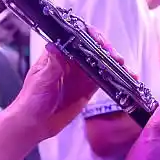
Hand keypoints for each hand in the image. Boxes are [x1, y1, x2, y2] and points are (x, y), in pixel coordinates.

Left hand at [15, 30, 133, 140]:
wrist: (34, 123)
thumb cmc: (32, 99)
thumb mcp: (41, 80)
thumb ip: (52, 65)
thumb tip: (55, 45)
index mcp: (58, 53)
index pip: (77, 37)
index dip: (91, 36)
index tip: (101, 43)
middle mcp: (72, 61)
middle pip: (94, 48)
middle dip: (107, 51)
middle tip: (116, 59)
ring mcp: (81, 74)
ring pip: (103, 63)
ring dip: (116, 64)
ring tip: (127, 70)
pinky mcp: (89, 88)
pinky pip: (106, 80)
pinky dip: (117, 79)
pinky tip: (128, 79)